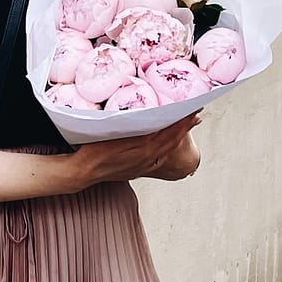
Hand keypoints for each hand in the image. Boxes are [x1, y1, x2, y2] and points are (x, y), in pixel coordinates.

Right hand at [75, 113, 201, 187]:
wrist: (84, 172)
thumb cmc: (94, 151)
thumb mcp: (113, 135)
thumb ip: (133, 129)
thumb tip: (151, 119)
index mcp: (144, 150)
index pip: (169, 132)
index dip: (182, 121)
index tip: (193, 110)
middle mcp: (148, 160)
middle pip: (173, 141)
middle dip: (185, 127)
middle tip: (197, 114)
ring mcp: (145, 166)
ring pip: (168, 149)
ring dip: (179, 137)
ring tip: (189, 124)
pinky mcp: (140, 169)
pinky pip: (161, 157)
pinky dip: (169, 147)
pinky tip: (171, 143)